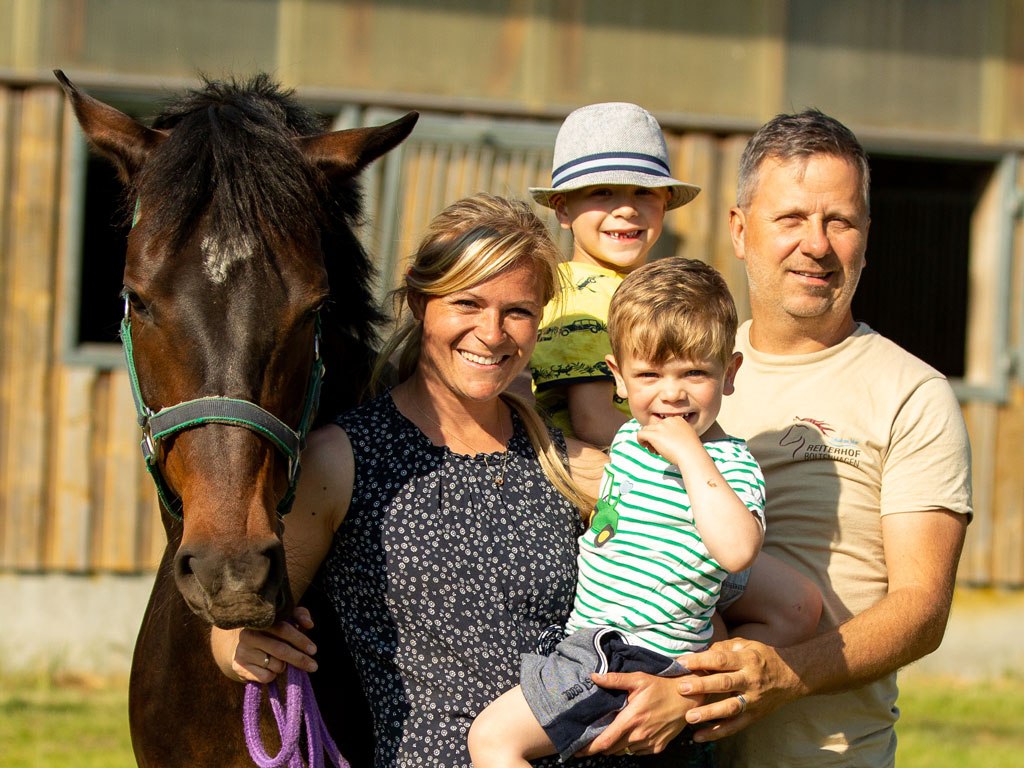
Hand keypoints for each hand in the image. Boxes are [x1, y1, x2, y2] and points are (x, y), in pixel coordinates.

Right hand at [214, 606, 318, 683]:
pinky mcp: (239, 667)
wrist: (244, 649)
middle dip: (299, 659)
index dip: (300, 640)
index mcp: (261, 620)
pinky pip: (266, 677)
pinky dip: (273, 675)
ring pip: (275, 665)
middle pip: (280, 650)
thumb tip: (309, 624)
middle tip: (313, 666)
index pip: (283, 629)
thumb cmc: (271, 633)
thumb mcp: (285, 619)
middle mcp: (248, 635)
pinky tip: (268, 668)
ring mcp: (242, 652)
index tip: (313, 650)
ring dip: (283, 666)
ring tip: (278, 661)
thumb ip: (299, 616)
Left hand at [573, 672, 703, 757]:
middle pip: (612, 749)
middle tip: (592, 739)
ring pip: (624, 751)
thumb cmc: (661, 686)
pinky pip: (638, 751)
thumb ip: (615, 680)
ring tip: (612, 734)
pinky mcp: (658, 747)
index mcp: (631, 719)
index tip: (577, 750)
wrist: (687, 699)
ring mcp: (649, 743)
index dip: (589, 748)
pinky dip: (630, 746)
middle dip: (600, 746)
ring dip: (616, 745)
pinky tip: (631, 734)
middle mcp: (639, 735)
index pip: (605, 741)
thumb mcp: (638, 679)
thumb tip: (594, 677)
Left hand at [636, 416, 700, 466]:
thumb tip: (665, 440)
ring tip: (654, 450)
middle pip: (654, 426)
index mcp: (677, 419)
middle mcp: (668, 420)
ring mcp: (661, 427)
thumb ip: (677, 435)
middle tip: (658, 449)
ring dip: (648, 440)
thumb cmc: (691, 452)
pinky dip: (640, 440)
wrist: (692, 456)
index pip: (662, 424)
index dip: (661, 434)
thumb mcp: (686, 438)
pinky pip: (640, 434)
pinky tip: (645, 446)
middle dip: (654, 437)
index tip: (666, 444)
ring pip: (646, 429)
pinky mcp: (654, 434)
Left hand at [676, 639, 802, 742]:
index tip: (682, 662)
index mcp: (747, 660)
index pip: (721, 659)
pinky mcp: (754, 716)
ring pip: (730, 708)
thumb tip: (701, 653)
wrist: (792, 677)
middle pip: (724, 683)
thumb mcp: (747, 645)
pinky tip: (699, 736)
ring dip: (709, 713)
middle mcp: (750, 680)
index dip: (701, 661)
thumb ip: (725, 648)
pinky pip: (734, 726)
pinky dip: (717, 732)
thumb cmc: (763, 658)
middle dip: (702, 686)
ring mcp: (753, 700)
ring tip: (689, 717)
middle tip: (682, 688)